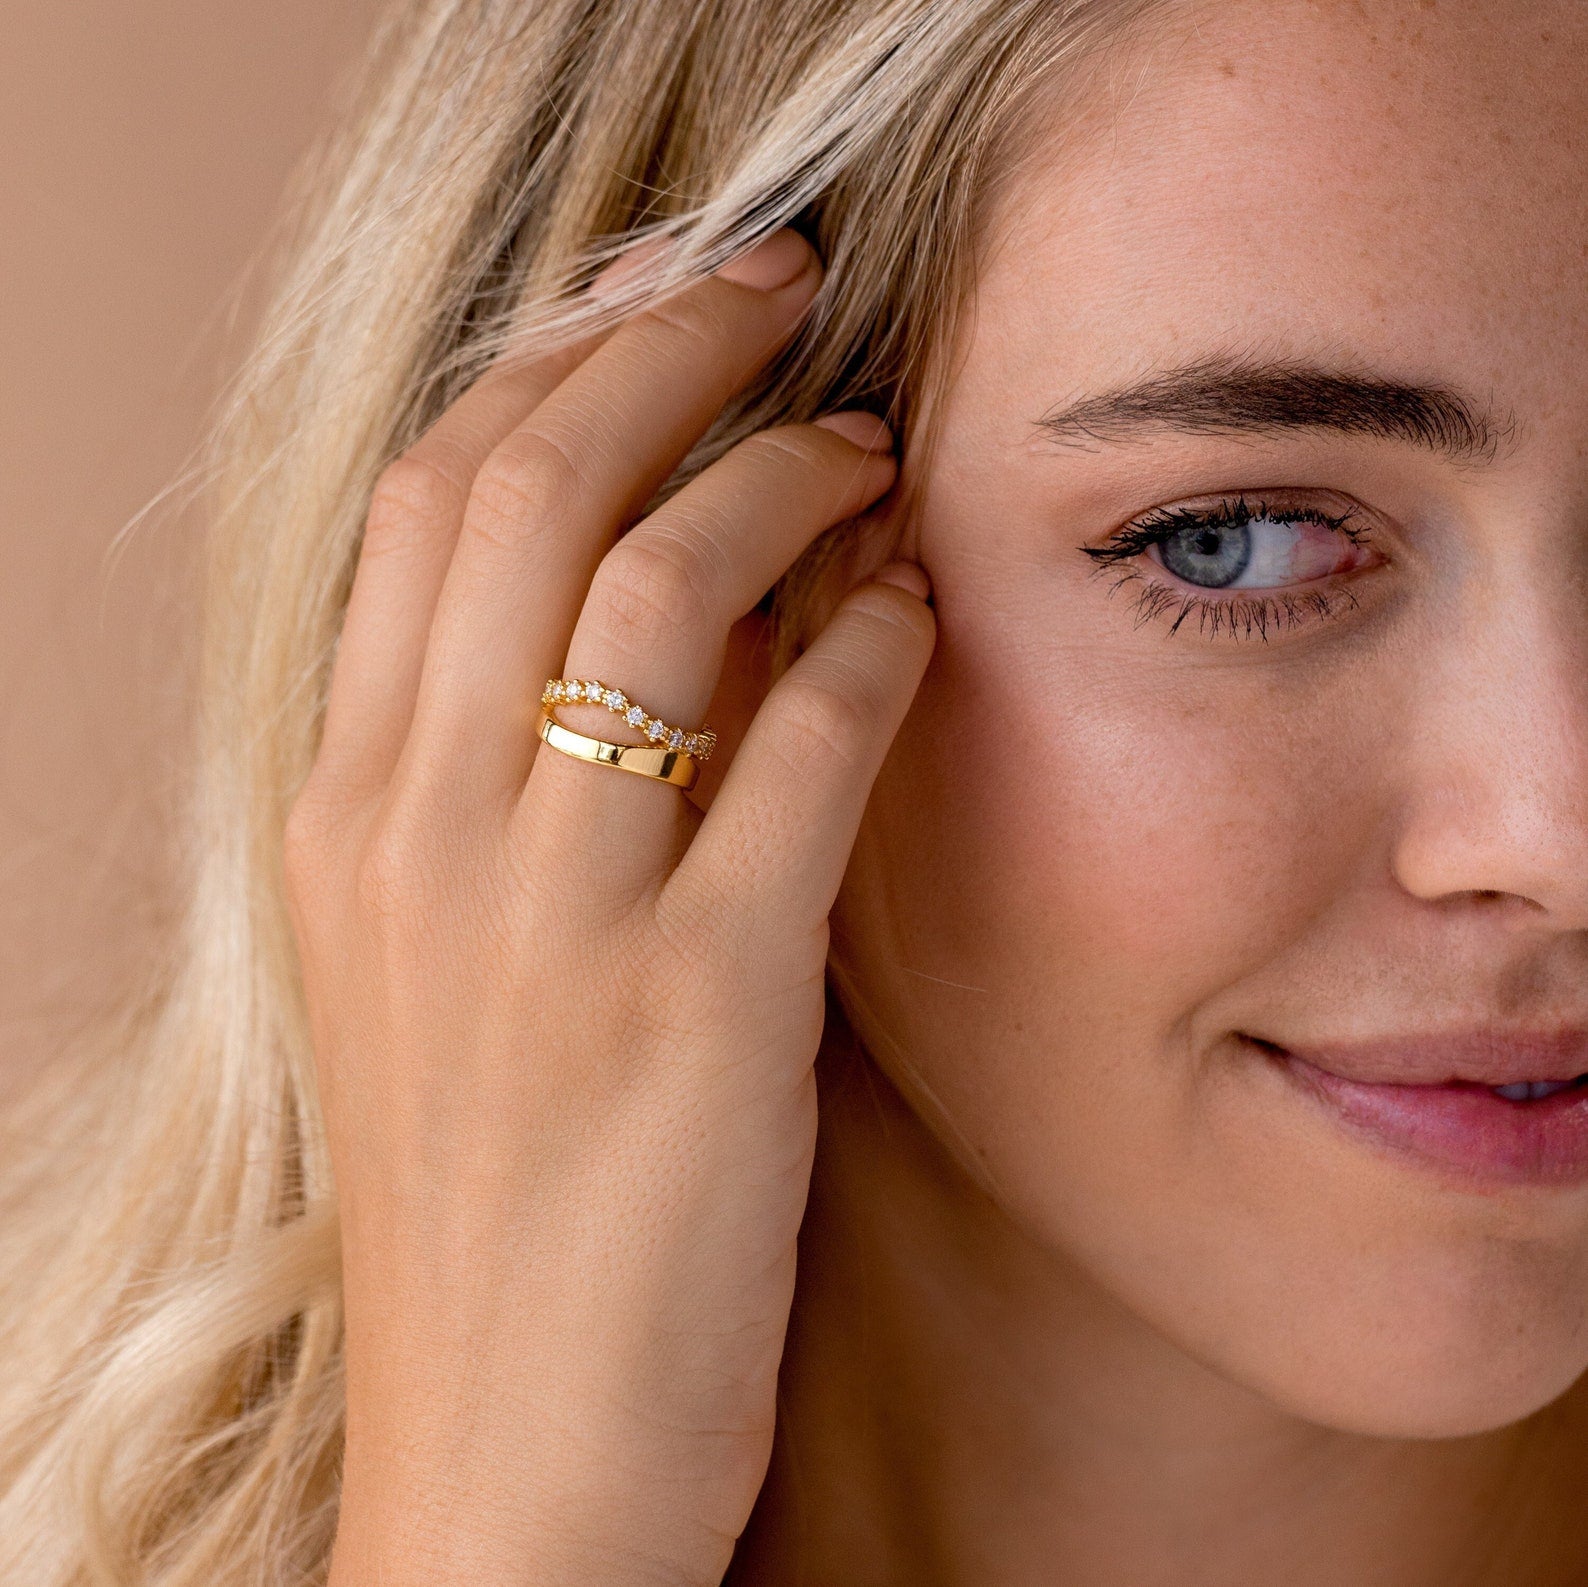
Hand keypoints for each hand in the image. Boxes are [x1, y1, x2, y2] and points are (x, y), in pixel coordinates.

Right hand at [282, 228, 934, 1586]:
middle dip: (663, 348)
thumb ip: (503, 791)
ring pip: (652, 580)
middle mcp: (415, 834)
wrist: (506, 1466)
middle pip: (523, 485)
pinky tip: (917, 613)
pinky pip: (795, 749)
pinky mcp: (693, 1007)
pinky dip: (868, 645)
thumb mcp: (446, 973)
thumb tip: (635, 609)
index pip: (422, 502)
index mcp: (345, 815)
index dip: (551, 366)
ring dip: (781, 473)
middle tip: (782, 291)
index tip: (659, 308)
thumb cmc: (493, 1208)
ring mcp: (546, 917)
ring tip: (870, 443)